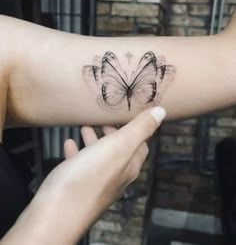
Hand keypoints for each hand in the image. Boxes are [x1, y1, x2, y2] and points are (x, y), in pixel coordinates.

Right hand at [2, 106, 165, 244]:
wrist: (58, 211)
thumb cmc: (90, 176)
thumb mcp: (120, 146)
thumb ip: (140, 129)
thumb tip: (161, 112)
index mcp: (129, 166)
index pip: (141, 144)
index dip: (137, 129)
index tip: (127, 114)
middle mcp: (115, 176)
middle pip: (119, 150)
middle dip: (113, 133)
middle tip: (104, 119)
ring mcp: (96, 183)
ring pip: (98, 156)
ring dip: (94, 140)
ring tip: (85, 126)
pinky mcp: (77, 186)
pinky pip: (80, 164)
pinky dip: (77, 152)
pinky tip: (69, 144)